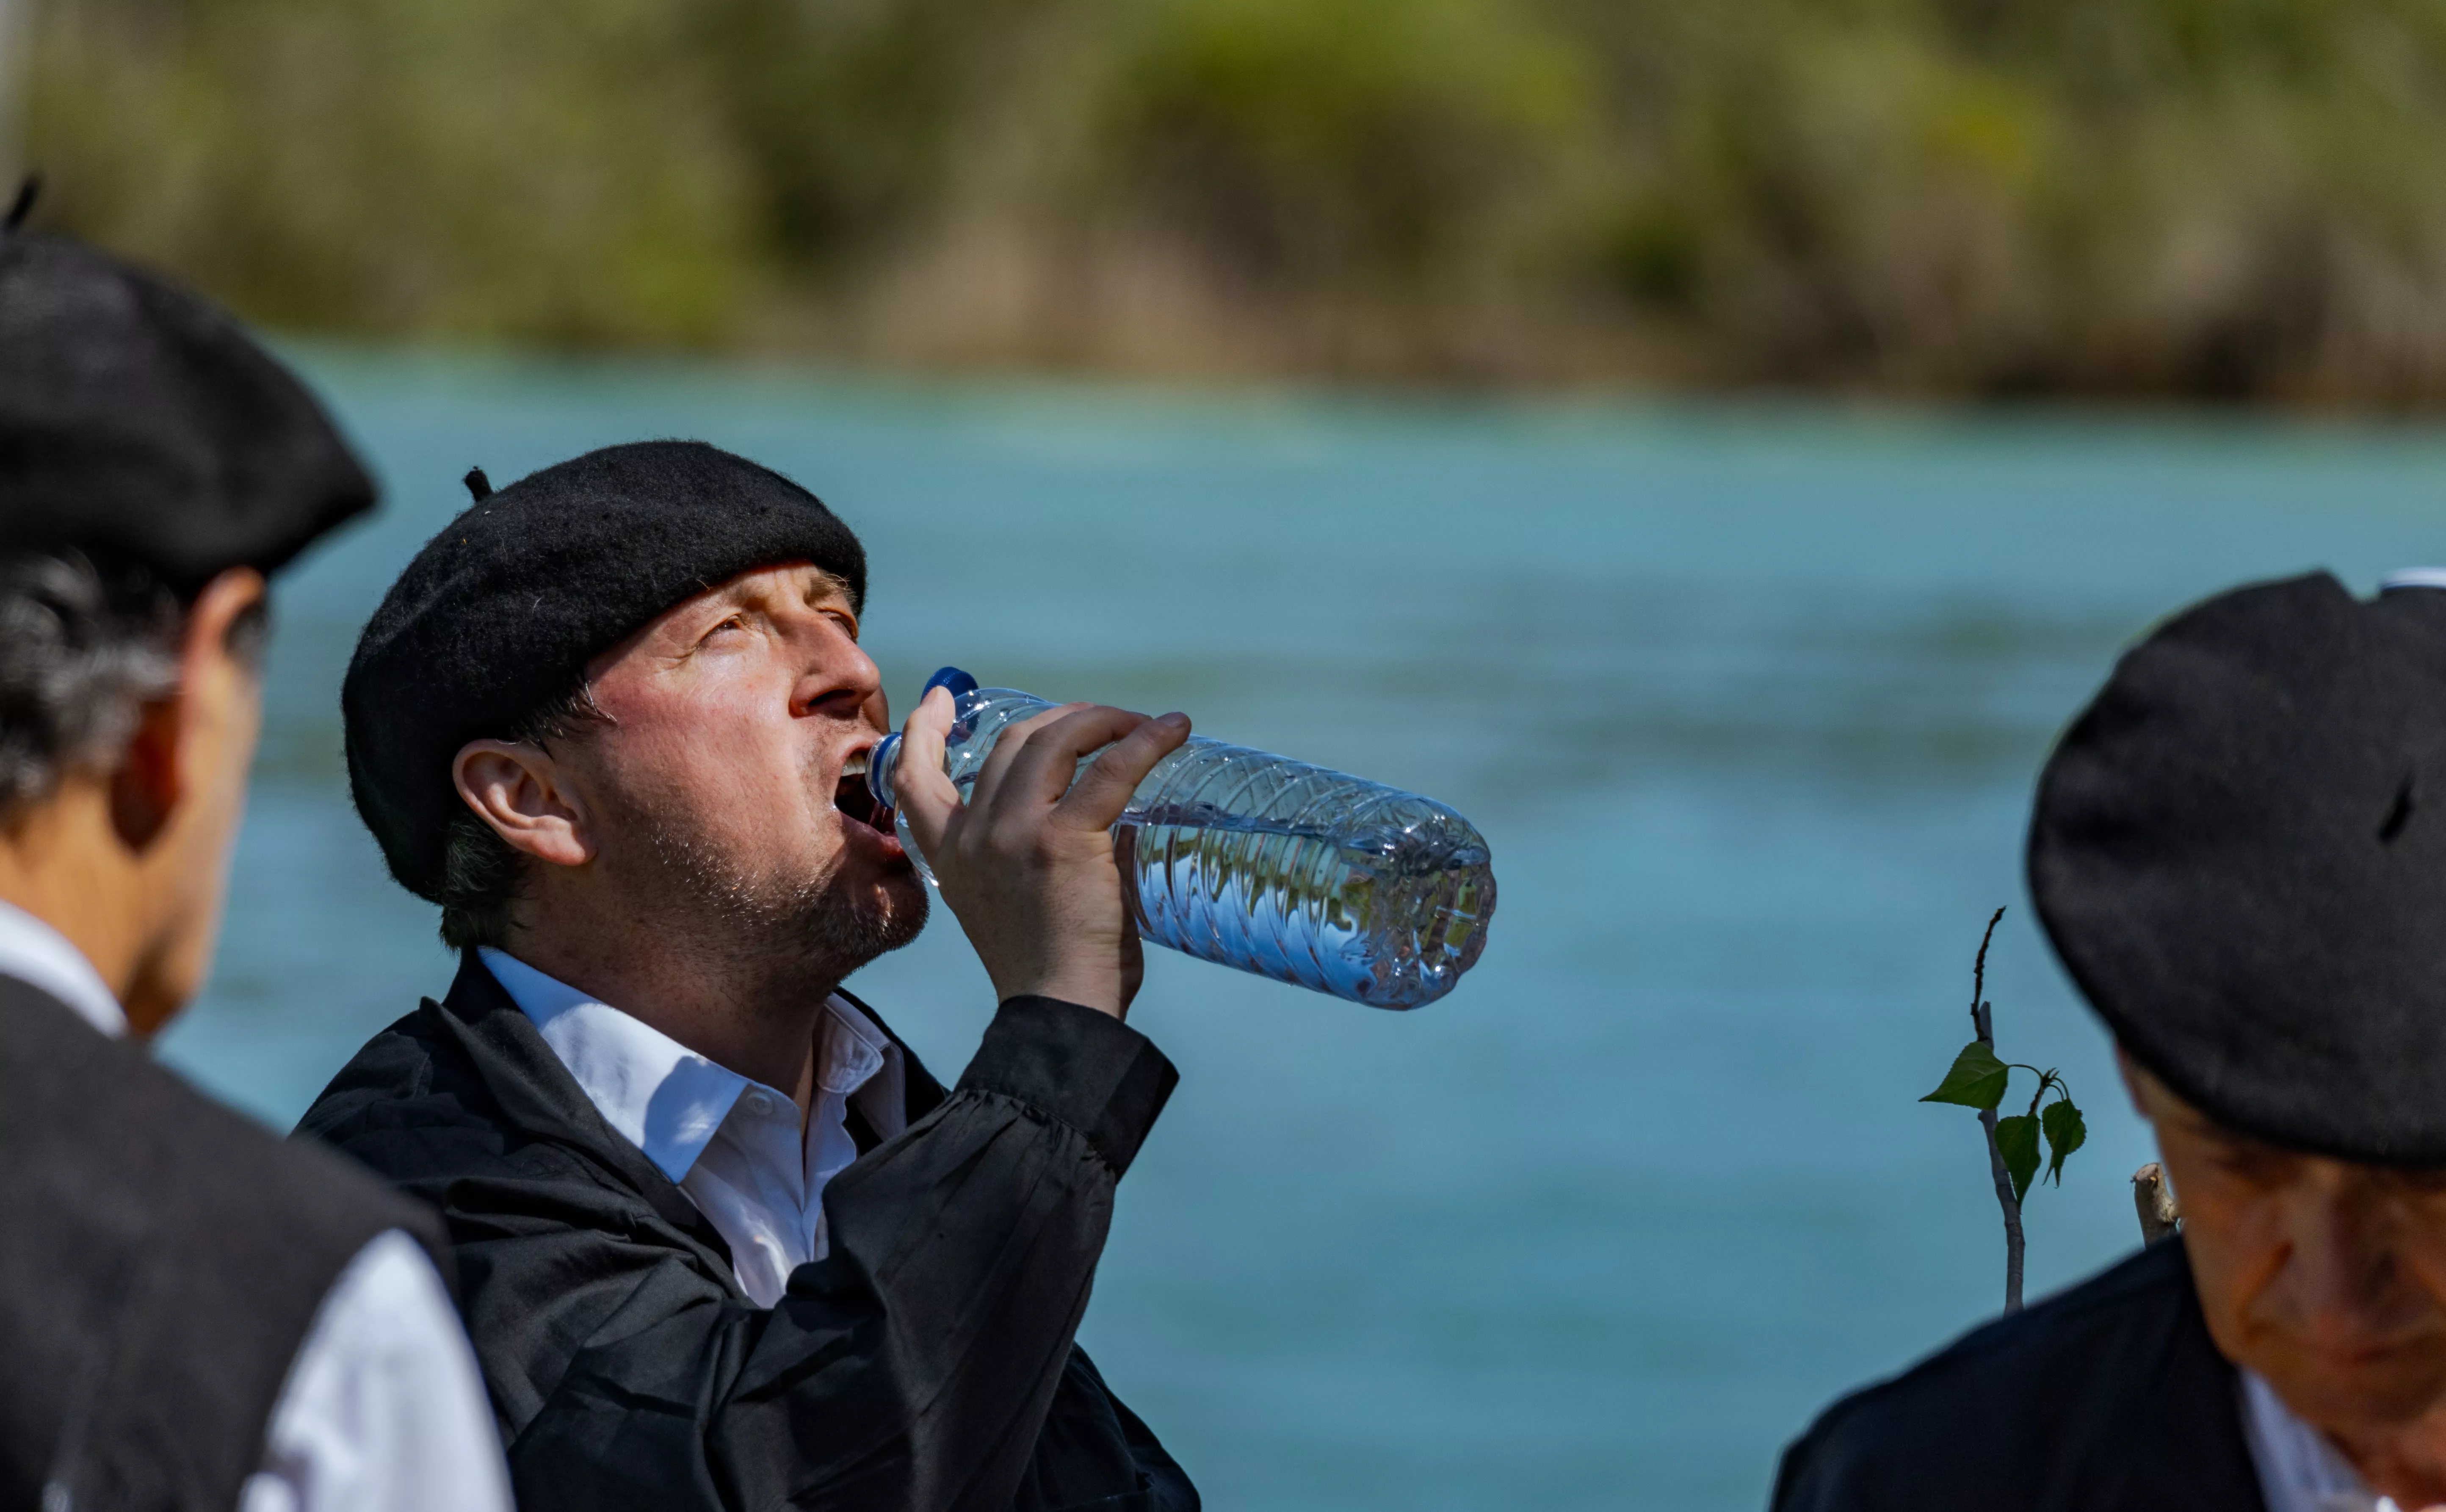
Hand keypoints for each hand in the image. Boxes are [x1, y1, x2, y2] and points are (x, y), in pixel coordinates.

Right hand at [893, 687, 1190, 1017]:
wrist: (1058, 1012)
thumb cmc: (1050, 970)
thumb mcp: (1016, 901)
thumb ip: (1048, 849)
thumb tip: (1115, 810)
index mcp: (952, 855)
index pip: (915, 778)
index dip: (924, 731)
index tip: (941, 699)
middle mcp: (974, 836)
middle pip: (1011, 743)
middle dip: (1062, 720)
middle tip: (1105, 724)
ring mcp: (1015, 832)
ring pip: (1054, 740)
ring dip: (1100, 722)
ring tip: (1142, 726)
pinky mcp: (1064, 839)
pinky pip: (1111, 769)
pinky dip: (1146, 741)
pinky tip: (1173, 731)